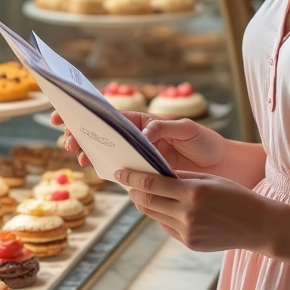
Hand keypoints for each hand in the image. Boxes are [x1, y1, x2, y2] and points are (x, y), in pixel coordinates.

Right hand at [52, 111, 230, 174]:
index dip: (88, 113)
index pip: (113, 116)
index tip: (65, 113)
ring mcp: (141, 158)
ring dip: (90, 154)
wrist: (224, 169)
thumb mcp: (188, 130)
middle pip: (104, 135)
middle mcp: (140, 139)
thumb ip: (164, 128)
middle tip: (67, 141)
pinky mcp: (146, 176)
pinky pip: (123, 172)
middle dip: (82, 135)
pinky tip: (97, 171)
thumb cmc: (207, 144)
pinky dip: (108, 171)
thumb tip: (142, 133)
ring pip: (109, 153)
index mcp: (146, 122)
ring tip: (78, 158)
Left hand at [115, 167, 269, 252]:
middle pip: (147, 202)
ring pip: (154, 216)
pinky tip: (166, 207)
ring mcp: (187, 231)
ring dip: (146, 203)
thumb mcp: (209, 179)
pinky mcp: (189, 243)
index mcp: (192, 192)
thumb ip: (181, 177)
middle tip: (128, 182)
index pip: (151, 184)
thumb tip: (156, 173)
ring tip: (145, 193)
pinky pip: (166, 227)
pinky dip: (162, 215)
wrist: (257, 225)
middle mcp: (187, 214)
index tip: (120, 172)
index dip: (132, 177)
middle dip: (134, 191)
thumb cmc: (235, 196)